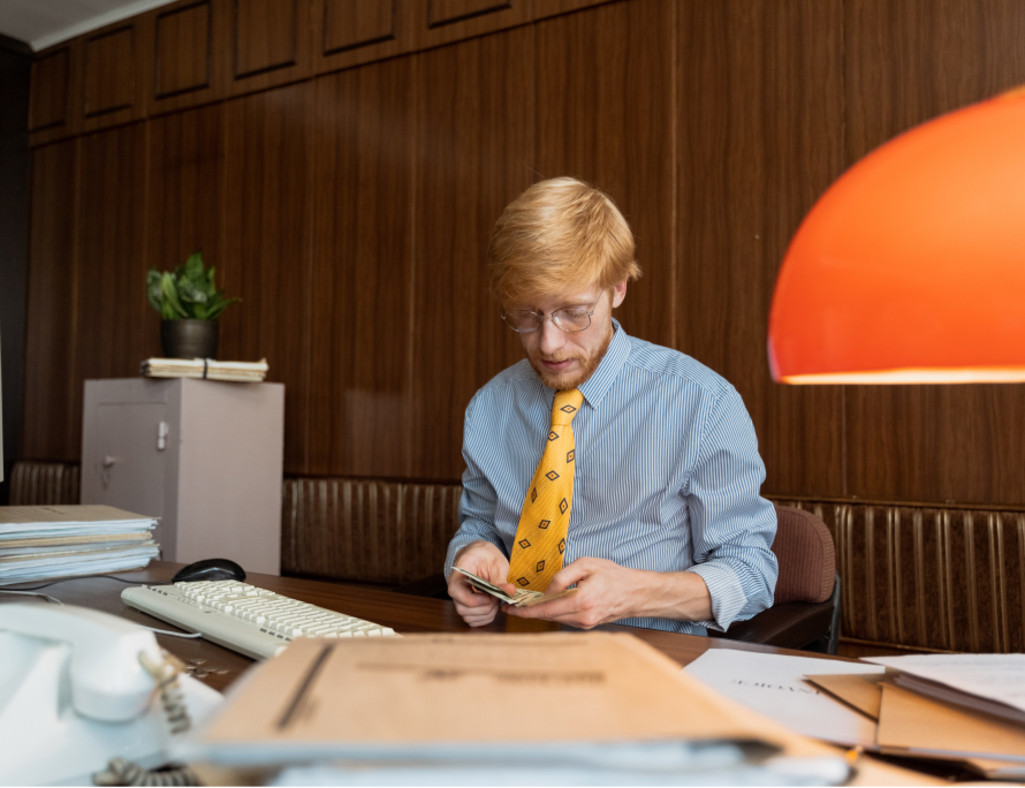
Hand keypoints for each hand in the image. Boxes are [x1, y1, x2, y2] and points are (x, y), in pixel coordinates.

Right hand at [448, 541, 514, 626]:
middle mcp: (455, 590)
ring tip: (496, 600)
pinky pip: (473, 621)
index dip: (475, 600)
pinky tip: (493, 606)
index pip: (456, 593)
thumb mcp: (495, 562)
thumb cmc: (485, 555)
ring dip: (486, 613)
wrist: (479, 554)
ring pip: (468, 618)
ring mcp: (460, 600)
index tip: (490, 596)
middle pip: (463, 610)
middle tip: (497, 597)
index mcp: (458, 575)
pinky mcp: (467, 607)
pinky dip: (485, 618)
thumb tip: (510, 591)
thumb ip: (500, 579)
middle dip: (485, 607)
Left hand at [505, 558, 712, 627]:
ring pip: (555, 619)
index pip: (546, 608)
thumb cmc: (613, 575)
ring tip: (524, 605)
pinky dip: (553, 613)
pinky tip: (545, 606)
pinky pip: (565, 619)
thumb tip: (546, 590)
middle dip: (528, 612)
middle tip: (510, 606)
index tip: (510, 607)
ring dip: (540, 613)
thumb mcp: (587, 565)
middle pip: (547, 617)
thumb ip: (563, 576)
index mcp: (582, 600)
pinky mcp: (588, 625)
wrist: (636, 593)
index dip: (525, 610)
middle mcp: (583, 616)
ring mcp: (586, 624)